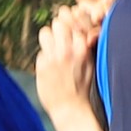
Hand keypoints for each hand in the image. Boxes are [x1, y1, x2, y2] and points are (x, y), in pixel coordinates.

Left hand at [30, 0, 106, 115]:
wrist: (70, 108)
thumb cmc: (81, 86)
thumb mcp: (90, 64)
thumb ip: (85, 45)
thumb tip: (79, 29)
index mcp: (82, 49)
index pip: (74, 22)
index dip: (71, 24)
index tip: (71, 31)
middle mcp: (67, 50)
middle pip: (58, 23)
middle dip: (58, 29)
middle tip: (60, 39)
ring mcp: (53, 57)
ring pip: (45, 32)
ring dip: (48, 39)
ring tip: (53, 50)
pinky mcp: (41, 66)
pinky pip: (40, 51)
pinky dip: (44, 57)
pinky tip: (50, 67)